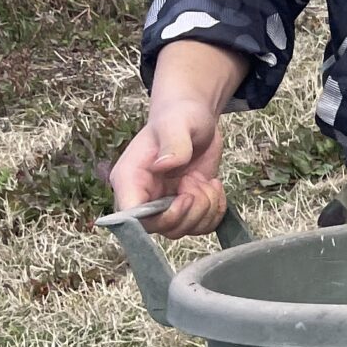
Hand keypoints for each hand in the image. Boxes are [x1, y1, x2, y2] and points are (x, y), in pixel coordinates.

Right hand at [107, 39, 247, 237]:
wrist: (195, 119)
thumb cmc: (180, 116)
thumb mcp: (177, 123)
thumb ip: (173, 142)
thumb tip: (165, 165)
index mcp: (130, 179)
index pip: (130, 216)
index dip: (159, 218)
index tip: (183, 198)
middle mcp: (143, 197)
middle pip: (161, 228)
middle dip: (190, 211)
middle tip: (197, 182)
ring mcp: (164, 205)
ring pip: (183, 230)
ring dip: (205, 210)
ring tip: (206, 181)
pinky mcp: (185, 207)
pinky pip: (201, 226)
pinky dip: (215, 211)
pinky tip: (214, 186)